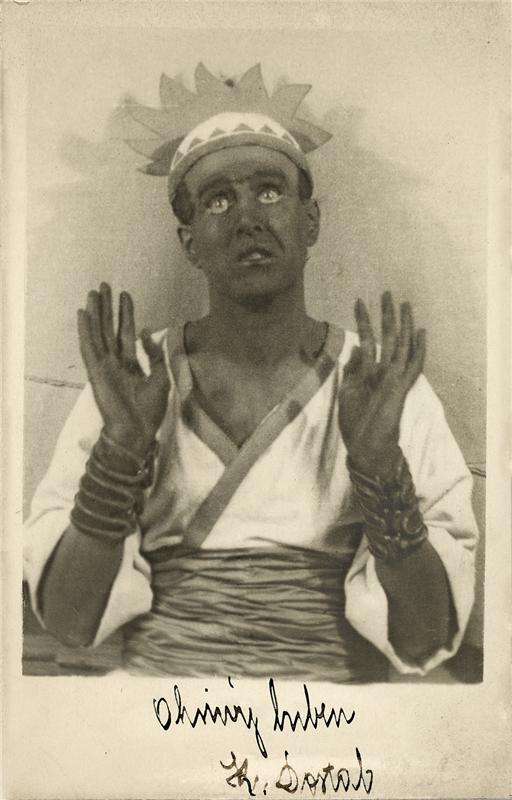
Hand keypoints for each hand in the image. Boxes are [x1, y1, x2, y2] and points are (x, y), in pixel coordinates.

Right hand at [77, 283, 169, 455]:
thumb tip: (148, 333)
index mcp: (130, 364)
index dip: (126, 314)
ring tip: (93, 292)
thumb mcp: (161, 377)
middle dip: (107, 307)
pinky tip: (82, 313)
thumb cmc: (150, 410)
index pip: (127, 333)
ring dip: (95, 312)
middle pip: (109, 328)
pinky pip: (89, 347)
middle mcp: (115, 362)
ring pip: (98, 333)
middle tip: (104, 286)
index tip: (125, 295)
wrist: (137, 431)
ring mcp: (104, 366)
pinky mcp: (95, 371)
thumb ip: (156, 355)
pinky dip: (85, 330)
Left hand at [339, 291, 425, 479]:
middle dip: (387, 315)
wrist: (365, 447)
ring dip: (403, 325)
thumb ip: (352, 371)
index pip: (367, 339)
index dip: (363, 321)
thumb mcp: (347, 392)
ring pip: (402, 346)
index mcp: (369, 372)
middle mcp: (384, 372)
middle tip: (387, 292)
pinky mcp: (401, 388)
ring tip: (404, 303)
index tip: (358, 301)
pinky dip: (419, 350)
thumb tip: (356, 348)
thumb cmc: (355, 423)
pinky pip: (413, 366)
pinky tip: (421, 333)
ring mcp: (394, 379)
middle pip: (388, 337)